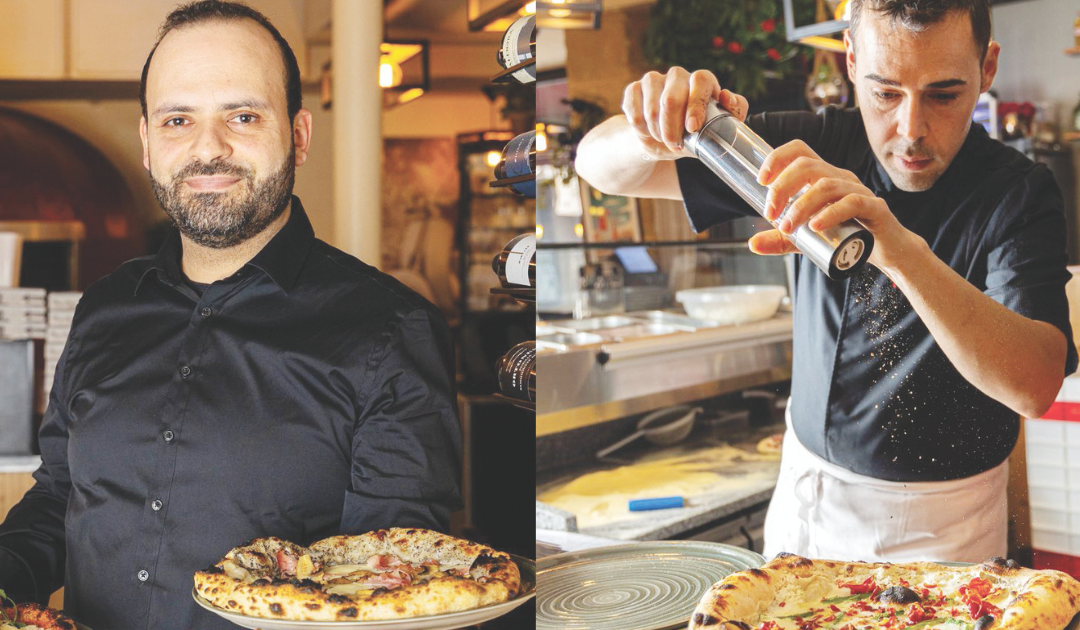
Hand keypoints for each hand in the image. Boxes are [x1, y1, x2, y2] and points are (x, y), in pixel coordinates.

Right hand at [621, 67, 749, 160]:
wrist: (662, 143)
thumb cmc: (694, 134)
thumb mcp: (716, 128)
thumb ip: (731, 113)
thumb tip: (728, 98)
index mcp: (702, 81)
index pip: (701, 80)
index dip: (696, 105)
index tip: (692, 128)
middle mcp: (678, 75)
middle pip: (672, 98)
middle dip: (672, 129)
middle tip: (674, 144)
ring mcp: (654, 80)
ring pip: (652, 107)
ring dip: (656, 131)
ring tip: (662, 139)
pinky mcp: (634, 88)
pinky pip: (633, 108)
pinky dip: (640, 127)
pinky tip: (646, 131)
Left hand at [747, 139, 921, 272]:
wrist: (887, 252)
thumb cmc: (847, 237)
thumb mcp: (806, 240)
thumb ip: (781, 239)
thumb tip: (752, 244)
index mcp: (824, 178)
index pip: (800, 152)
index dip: (778, 158)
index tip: (761, 181)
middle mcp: (840, 178)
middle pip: (807, 166)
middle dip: (782, 187)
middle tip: (771, 213)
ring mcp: (858, 191)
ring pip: (826, 185)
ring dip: (801, 206)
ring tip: (788, 227)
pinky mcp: (874, 208)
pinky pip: (852, 203)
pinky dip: (830, 213)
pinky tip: (815, 226)